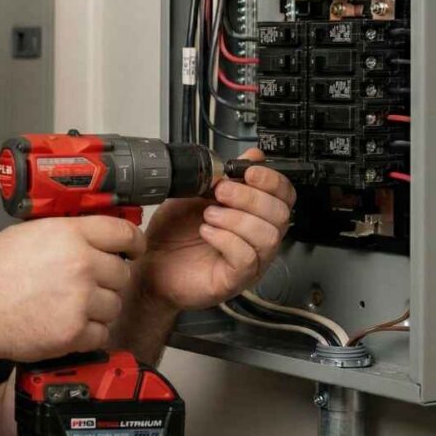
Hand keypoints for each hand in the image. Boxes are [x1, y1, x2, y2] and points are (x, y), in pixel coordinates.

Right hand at [0, 216, 145, 362]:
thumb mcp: (28, 234)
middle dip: (107, 281)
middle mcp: (82, 264)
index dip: (134, 242)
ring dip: (98, 308)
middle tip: (84, 286)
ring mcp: (81, 300)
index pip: (124, 232)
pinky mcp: (76, 332)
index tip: (134, 250)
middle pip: (122, 273)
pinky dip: (88, 333)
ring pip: (114, 305)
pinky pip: (102, 333)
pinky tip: (65, 325)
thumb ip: (65, 234)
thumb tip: (90, 238)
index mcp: (70, 235)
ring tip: (68, 307)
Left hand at [137, 148, 294, 310]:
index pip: (284, 196)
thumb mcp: (196, 194)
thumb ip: (225, 175)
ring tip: (209, 214)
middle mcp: (257, 239)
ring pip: (267, 237)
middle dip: (250, 197)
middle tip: (221, 192)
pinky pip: (246, 259)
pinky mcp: (235, 280)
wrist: (150, 262)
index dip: (273, 181)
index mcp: (254, 215)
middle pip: (280, 215)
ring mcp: (250, 262)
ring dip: (237, 218)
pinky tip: (207, 232)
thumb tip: (253, 155)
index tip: (249, 171)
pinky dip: (226, 239)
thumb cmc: (174, 232)